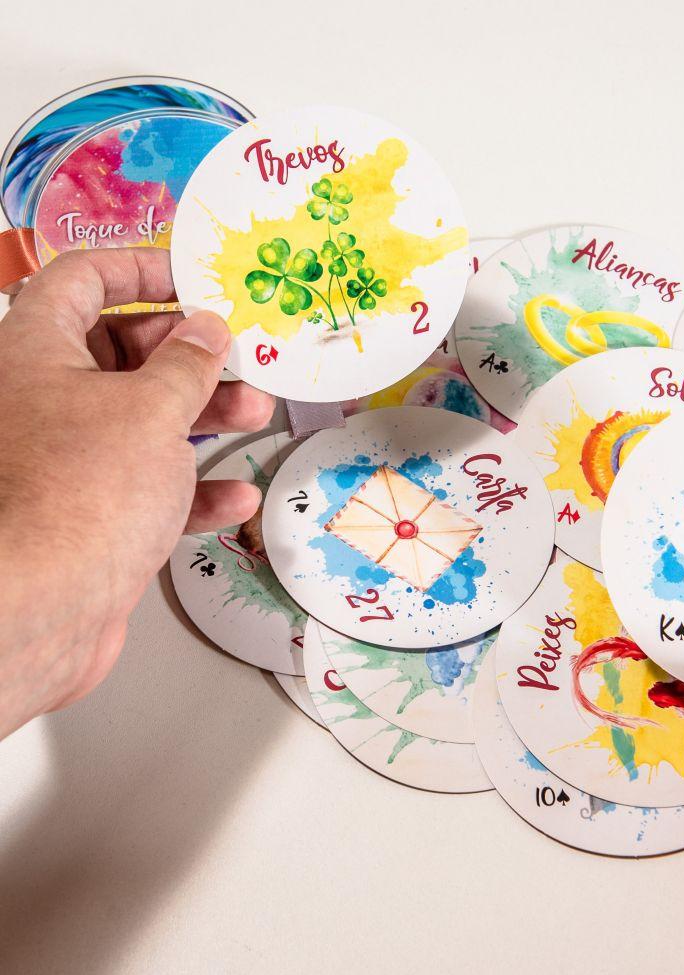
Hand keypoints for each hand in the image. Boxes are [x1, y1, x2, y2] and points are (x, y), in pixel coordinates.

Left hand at [0, 248, 273, 738]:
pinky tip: (234, 496)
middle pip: (122, 352)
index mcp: (37, 350)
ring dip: (204, 415)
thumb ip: (189, 363)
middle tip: (242, 358)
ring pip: (140, 419)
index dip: (141, 269)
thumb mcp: (153, 410)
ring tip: (258, 415)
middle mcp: (43, 398)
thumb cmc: (86, 490)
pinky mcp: (88, 514)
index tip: (196, 280)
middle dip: (190, 355)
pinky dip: (191, 488)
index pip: (82, 280)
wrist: (40, 608)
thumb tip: (208, 328)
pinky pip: (146, 486)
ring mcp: (65, 459)